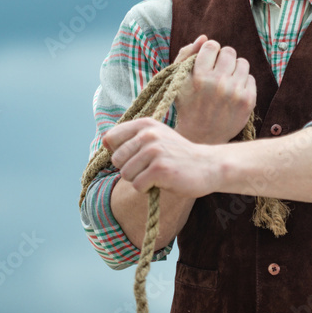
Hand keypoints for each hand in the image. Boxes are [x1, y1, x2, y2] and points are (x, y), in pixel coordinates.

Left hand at [103, 118, 218, 196]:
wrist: (207, 166)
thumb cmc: (177, 154)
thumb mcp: (156, 137)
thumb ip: (132, 137)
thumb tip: (104, 141)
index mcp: (145, 124)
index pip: (111, 138)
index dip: (118, 152)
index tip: (134, 156)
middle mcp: (148, 134)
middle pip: (117, 160)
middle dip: (129, 169)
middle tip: (149, 168)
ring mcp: (154, 151)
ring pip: (126, 174)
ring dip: (139, 180)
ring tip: (157, 174)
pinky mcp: (159, 169)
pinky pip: (138, 185)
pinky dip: (147, 188)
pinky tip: (163, 181)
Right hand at [172, 35, 255, 144]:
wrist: (201, 136)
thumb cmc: (188, 104)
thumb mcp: (179, 80)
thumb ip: (187, 54)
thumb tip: (204, 37)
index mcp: (199, 76)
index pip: (211, 45)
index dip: (209, 51)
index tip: (207, 62)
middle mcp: (218, 83)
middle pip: (229, 51)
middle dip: (223, 59)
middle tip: (217, 72)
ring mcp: (235, 92)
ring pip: (242, 62)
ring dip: (234, 69)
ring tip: (226, 81)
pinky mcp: (248, 101)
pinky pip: (251, 78)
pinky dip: (242, 83)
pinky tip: (232, 93)